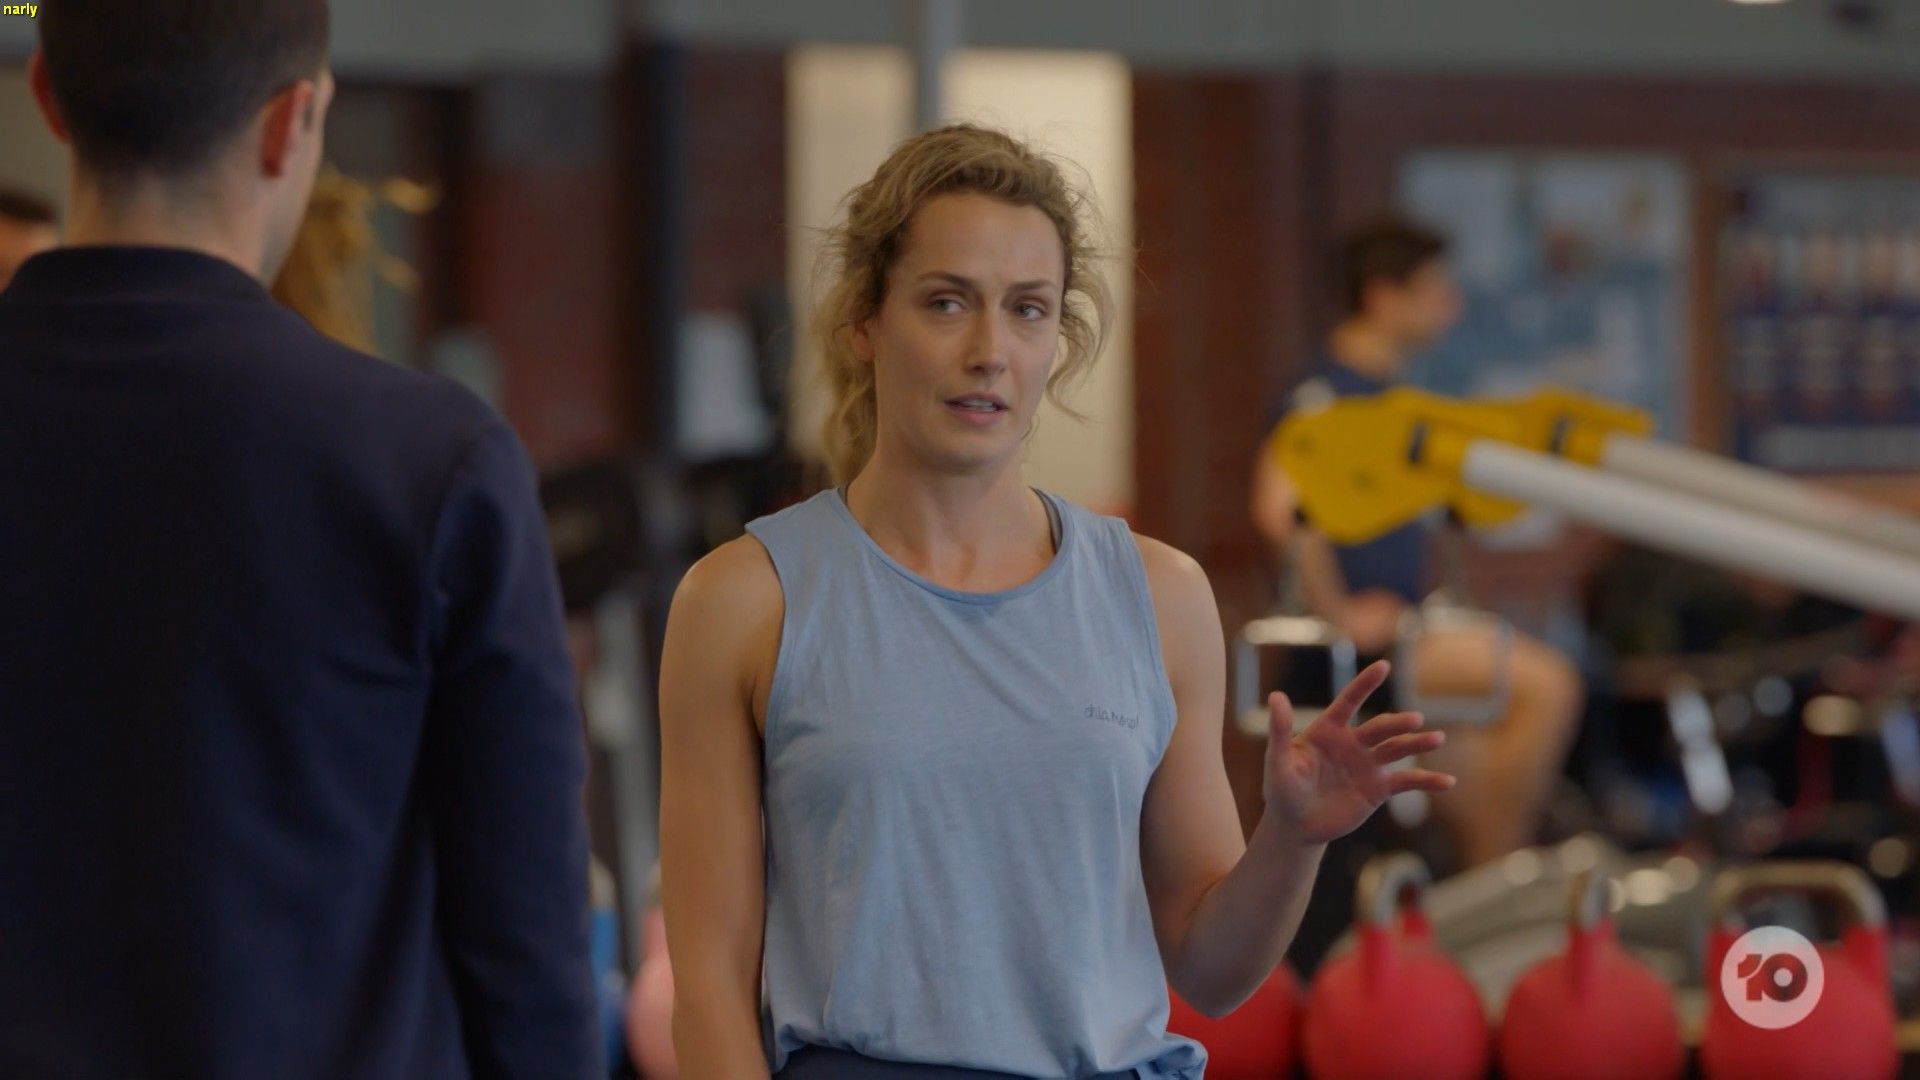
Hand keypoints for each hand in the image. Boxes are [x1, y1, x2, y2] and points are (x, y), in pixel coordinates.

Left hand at [1262, 660, 1455, 845]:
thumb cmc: (1282, 790)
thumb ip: (1279, 730)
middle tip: (1414, 721)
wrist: (1295, 826)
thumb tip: (1276, 696)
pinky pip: (1407, 781)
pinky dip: (1427, 781)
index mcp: (1328, 730)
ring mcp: (1368, 764)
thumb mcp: (1278, 760)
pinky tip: (1447, 782)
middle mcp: (1352, 742)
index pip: (1349, 701)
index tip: (1383, 666)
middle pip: (1380, 727)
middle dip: (1397, 723)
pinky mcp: (1378, 788)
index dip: (1365, 684)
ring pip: (1398, 748)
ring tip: (1437, 738)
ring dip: (1417, 743)